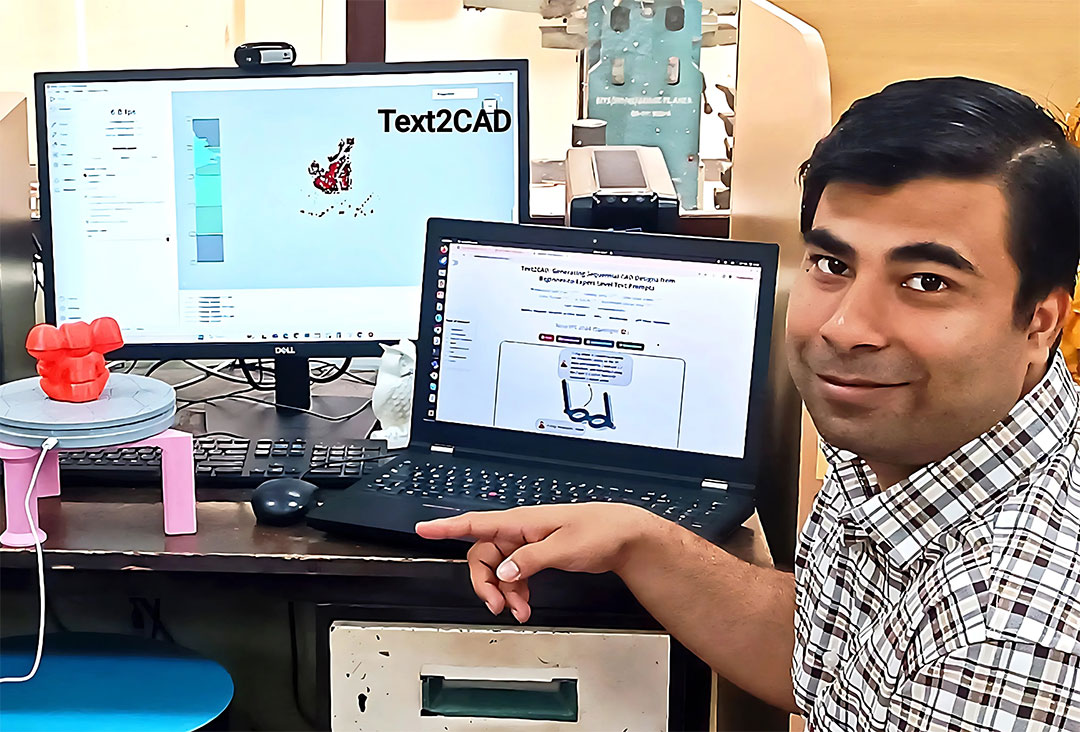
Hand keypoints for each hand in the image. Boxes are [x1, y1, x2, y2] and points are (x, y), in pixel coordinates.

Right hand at [415, 503, 658, 622]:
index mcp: (522, 522)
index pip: (476, 523)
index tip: (423, 529)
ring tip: (519, 611)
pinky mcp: (538, 555)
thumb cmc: (599, 531)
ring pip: (499, 569)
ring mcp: (528, 544)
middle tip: (495, 604)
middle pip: (484, 556)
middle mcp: (520, 531)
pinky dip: (517, 591)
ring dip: (504, 592)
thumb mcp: (564, 548)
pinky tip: (525, 605)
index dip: (447, 527)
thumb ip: (530, 560)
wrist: (624, 536)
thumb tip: (504, 571)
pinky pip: (515, 574)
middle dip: (484, 582)